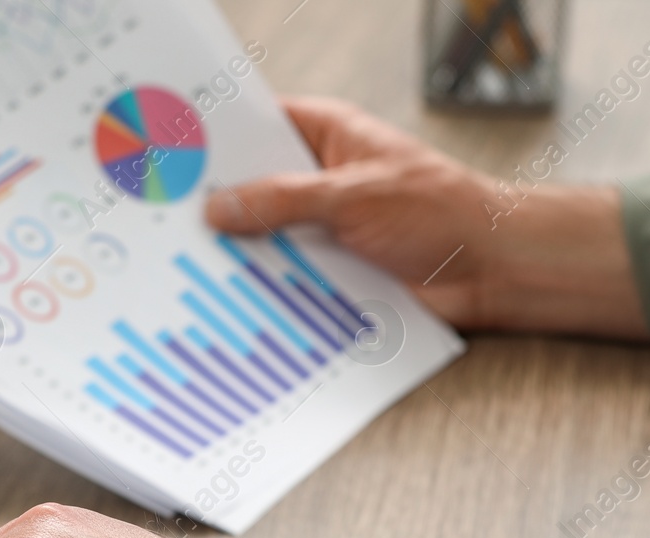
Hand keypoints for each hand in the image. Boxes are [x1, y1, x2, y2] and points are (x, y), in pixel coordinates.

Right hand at [204, 96, 649, 339]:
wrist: (490, 271)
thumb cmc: (440, 213)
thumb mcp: (351, 196)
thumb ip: (281, 201)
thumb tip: (218, 208)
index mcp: (325, 135)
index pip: (255, 125)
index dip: (213, 136)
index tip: (164, 149)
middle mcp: (318, 180)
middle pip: (249, 187)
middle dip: (214, 204)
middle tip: (160, 217)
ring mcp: (321, 229)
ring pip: (262, 239)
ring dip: (235, 254)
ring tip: (178, 263)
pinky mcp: (329, 273)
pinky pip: (283, 279)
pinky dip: (261, 290)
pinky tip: (222, 300)